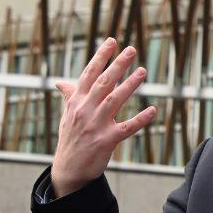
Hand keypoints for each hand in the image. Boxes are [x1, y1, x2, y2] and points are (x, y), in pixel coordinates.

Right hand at [51, 38, 155, 197]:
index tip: (112, 41)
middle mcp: (85, 110)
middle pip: (103, 82)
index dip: (101, 57)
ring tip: (143, 71)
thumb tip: (61, 83)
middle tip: (132, 50)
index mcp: (76, 102)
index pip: (89, 74)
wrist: (68, 170)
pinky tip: (152, 110)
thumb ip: (69, 97)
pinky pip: (127, 128)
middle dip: (118, 65)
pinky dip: (140, 119)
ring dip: (130, 85)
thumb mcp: (67, 117)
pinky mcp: (107, 141)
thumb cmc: (70, 140)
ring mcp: (96, 125)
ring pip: (115, 100)